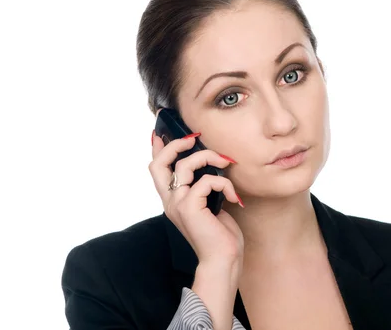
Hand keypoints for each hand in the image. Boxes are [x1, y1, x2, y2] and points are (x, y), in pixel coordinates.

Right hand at [149, 127, 243, 266]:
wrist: (223, 259)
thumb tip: (212, 163)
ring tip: (226, 163)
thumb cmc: (220, 233)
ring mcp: (177, 204)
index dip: (157, 149)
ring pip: (186, 166)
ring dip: (210, 158)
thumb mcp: (210, 203)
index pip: (157, 169)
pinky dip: (224, 184)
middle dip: (175, 144)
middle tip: (193, 137)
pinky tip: (233, 197)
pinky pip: (206, 181)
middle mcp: (170, 201)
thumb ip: (203, 186)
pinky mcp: (189, 208)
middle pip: (159, 163)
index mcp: (173, 199)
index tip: (160, 133)